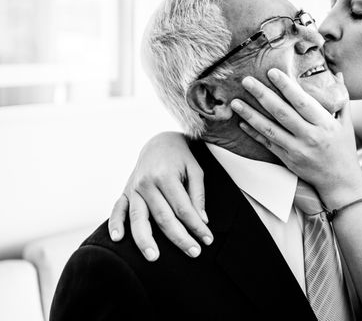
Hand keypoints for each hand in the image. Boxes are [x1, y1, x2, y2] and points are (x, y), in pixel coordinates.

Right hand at [107, 132, 212, 260]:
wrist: (159, 142)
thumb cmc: (180, 158)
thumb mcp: (195, 170)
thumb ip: (197, 195)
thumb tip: (201, 220)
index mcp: (166, 176)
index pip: (183, 208)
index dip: (196, 226)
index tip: (207, 239)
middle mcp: (147, 183)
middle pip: (163, 217)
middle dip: (179, 237)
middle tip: (193, 253)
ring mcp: (133, 188)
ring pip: (138, 218)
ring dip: (145, 240)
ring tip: (153, 257)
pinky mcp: (125, 192)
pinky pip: (117, 209)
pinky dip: (115, 224)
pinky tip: (118, 239)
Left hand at [231, 69, 361, 207]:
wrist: (340, 181)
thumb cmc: (343, 149)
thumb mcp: (346, 123)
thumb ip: (341, 98)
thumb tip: (337, 74)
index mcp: (324, 124)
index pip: (302, 102)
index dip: (286, 86)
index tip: (272, 72)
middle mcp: (309, 136)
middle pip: (281, 113)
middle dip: (262, 95)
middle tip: (246, 81)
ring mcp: (297, 149)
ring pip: (270, 129)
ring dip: (251, 115)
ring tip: (236, 103)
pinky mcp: (288, 160)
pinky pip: (267, 144)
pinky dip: (254, 133)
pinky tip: (242, 123)